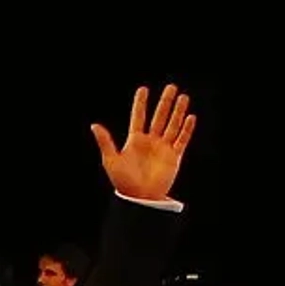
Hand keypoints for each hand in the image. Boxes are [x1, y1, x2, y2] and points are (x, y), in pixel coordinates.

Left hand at [91, 84, 195, 202]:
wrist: (140, 198)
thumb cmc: (123, 182)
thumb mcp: (111, 160)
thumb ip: (105, 142)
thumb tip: (94, 125)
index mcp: (134, 141)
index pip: (138, 117)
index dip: (140, 103)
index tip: (143, 89)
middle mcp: (150, 142)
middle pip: (159, 117)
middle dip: (165, 103)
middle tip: (171, 87)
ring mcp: (163, 148)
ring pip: (172, 125)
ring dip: (178, 112)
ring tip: (183, 96)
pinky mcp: (174, 157)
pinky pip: (182, 140)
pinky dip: (186, 129)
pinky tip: (190, 117)